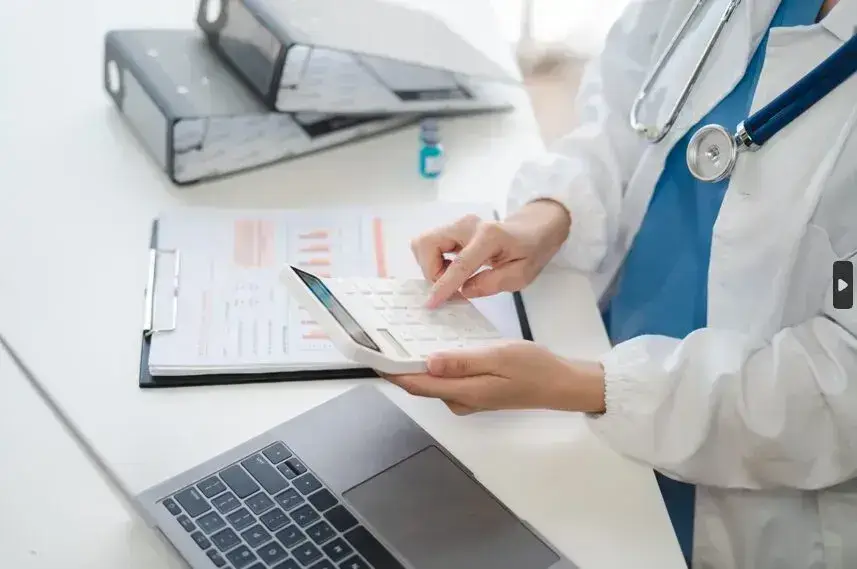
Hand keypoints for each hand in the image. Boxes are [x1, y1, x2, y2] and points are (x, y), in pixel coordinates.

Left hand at [380, 341, 605, 414]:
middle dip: (400, 365)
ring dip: (417, 362)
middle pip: (420, 384)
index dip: (392, 371)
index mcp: (464, 393)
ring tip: (403, 336)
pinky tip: (435, 345)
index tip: (372, 356)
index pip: (417, 384)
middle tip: (383, 339)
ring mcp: (466, 398)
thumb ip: (463, 361)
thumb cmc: (533, 369)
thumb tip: (429, 362)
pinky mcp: (473, 392)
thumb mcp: (499, 357)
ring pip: (433, 380)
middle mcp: (460, 400)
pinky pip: (446, 378)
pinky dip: (436, 363)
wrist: (559, 384)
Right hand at [411, 200, 570, 307]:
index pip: (459, 263)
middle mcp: (468, 225)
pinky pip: (429, 245)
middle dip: (431, 271)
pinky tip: (451, 271)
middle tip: (451, 288)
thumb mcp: (521, 275)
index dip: (443, 285)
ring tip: (451, 279)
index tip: (431, 303)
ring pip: (424, 244)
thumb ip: (493, 283)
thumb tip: (464, 290)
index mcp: (489, 236)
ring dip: (430, 267)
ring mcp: (457, 224)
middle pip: (428, 244)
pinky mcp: (451, 229)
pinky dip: (433, 262)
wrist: (532, 229)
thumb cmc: (530, 251)